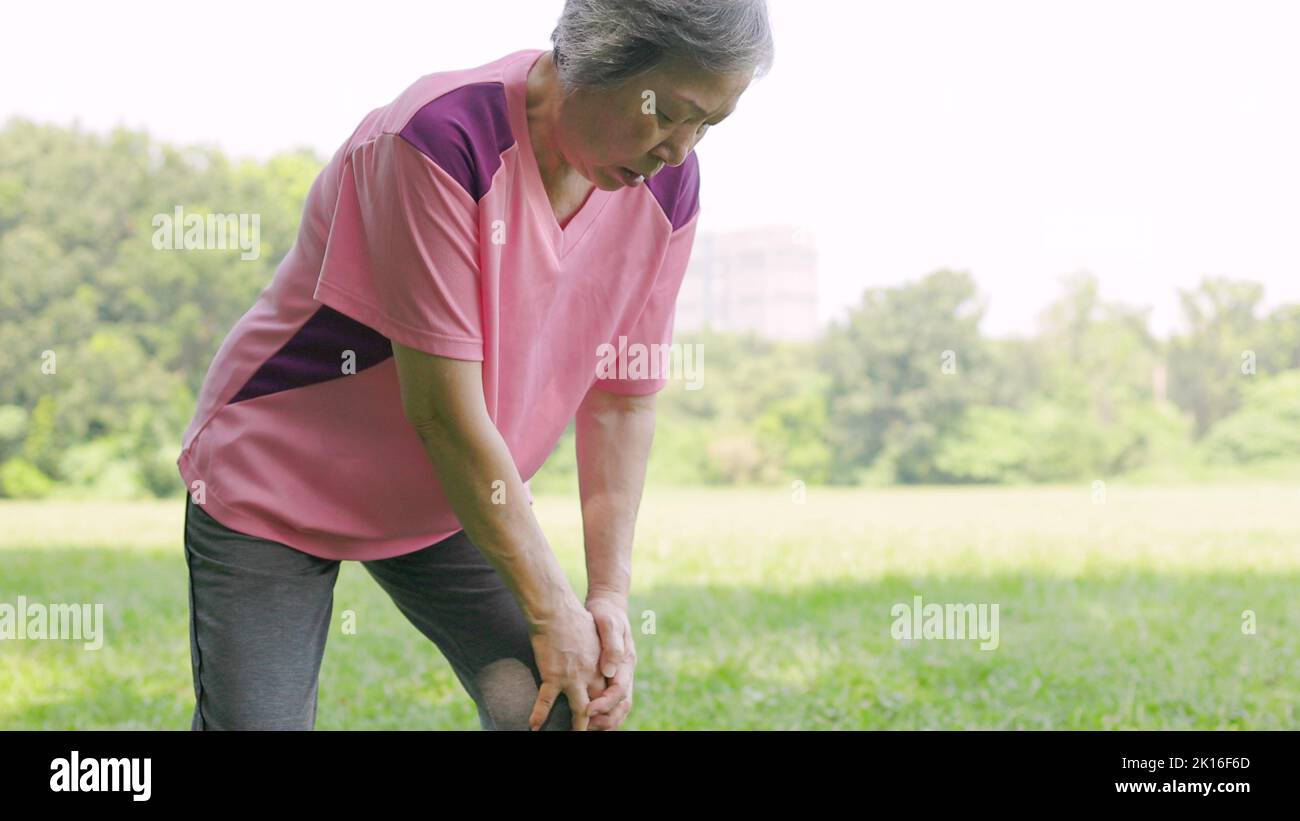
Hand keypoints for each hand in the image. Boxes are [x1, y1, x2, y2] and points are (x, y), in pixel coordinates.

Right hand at [527, 596, 607, 730]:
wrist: (556, 611)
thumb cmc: (575, 618)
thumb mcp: (597, 635)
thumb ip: (602, 652)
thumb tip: (606, 668)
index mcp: (602, 665)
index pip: (609, 693)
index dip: (607, 706)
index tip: (602, 715)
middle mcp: (591, 675)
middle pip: (597, 705)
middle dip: (596, 722)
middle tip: (592, 730)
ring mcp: (572, 678)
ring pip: (578, 710)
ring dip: (577, 726)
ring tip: (575, 736)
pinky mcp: (553, 676)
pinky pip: (545, 702)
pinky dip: (539, 715)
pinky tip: (534, 727)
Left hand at [583, 593, 636, 730]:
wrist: (607, 603)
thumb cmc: (606, 612)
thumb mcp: (608, 622)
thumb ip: (611, 645)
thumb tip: (609, 671)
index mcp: (626, 662)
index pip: (619, 691)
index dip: (604, 704)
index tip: (587, 710)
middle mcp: (625, 672)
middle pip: (622, 705)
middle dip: (606, 719)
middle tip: (587, 727)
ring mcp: (619, 674)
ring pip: (618, 707)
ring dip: (605, 720)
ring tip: (587, 728)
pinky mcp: (610, 674)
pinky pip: (610, 700)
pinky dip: (602, 713)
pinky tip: (588, 719)